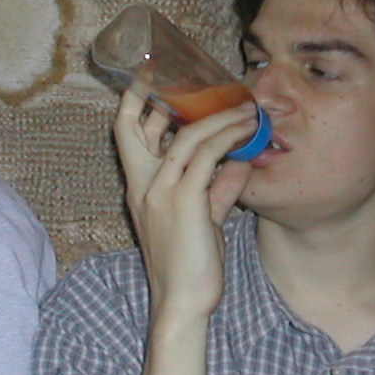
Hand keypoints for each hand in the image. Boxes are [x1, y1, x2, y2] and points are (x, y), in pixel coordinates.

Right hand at [113, 87, 256, 319]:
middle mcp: (144, 186)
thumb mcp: (203, 221)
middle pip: (133, 126)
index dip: (137, 104)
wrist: (183, 303)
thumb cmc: (191, 267)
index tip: (155, 81)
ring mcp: (161, 192)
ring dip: (219, 116)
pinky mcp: (185, 201)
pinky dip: (228, 138)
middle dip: (150, 93)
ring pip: (187, 136)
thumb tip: (239, 165)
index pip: (127, 136)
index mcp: (139, 189)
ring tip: (245, 108)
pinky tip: (247, 132)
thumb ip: (217, 190)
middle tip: (178, 71)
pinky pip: (207, 156)